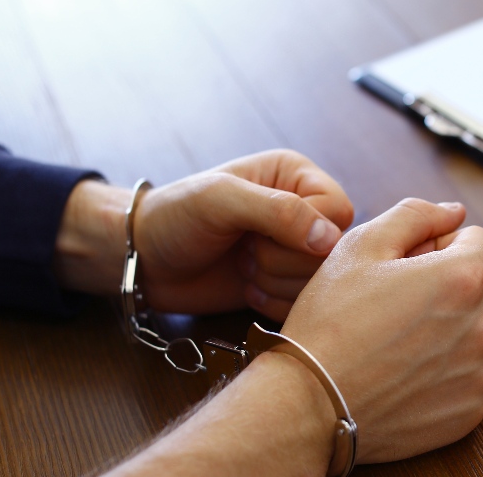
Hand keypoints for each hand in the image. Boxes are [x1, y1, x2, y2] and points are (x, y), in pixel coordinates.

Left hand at [134, 150, 352, 320]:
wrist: (143, 259)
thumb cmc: (176, 216)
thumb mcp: (222, 200)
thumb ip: (278, 212)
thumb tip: (329, 240)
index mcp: (297, 177)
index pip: (339, 211)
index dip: (309, 231)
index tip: (261, 233)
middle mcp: (304, 212)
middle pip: (332, 252)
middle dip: (283, 260)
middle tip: (245, 250)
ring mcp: (295, 251)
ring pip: (319, 282)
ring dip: (275, 282)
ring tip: (242, 265)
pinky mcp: (285, 285)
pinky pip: (303, 304)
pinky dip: (272, 303)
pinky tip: (245, 286)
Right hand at [283, 198, 482, 462]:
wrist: (309, 403)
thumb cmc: (330, 322)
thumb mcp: (361, 246)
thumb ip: (416, 216)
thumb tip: (454, 212)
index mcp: (463, 279)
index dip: (445, 244)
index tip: (411, 263)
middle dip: (451, 285)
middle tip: (399, 301)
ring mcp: (479, 373)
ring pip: (477, 332)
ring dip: (450, 328)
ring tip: (397, 340)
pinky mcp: (469, 410)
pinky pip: (469, 375)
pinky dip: (445, 371)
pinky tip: (404, 372)